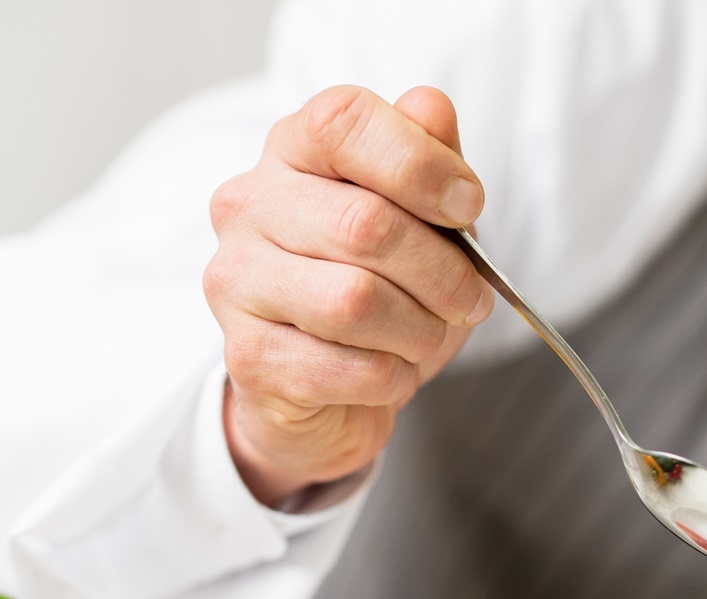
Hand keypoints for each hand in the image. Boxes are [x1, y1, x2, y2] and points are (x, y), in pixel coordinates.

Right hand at [204, 85, 492, 506]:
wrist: (328, 384)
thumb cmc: (384, 286)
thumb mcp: (424, 215)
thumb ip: (429, 156)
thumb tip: (430, 106)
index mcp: (294, 150)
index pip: (343, 121)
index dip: (422, 163)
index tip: (467, 206)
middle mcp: (249, 205)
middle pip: (366, 224)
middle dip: (443, 273)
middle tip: (470, 300)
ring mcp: (236, 280)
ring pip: (354, 301)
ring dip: (420, 330)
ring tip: (430, 337)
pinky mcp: (247, 356)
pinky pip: (343, 368)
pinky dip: (391, 376)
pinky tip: (391, 370)